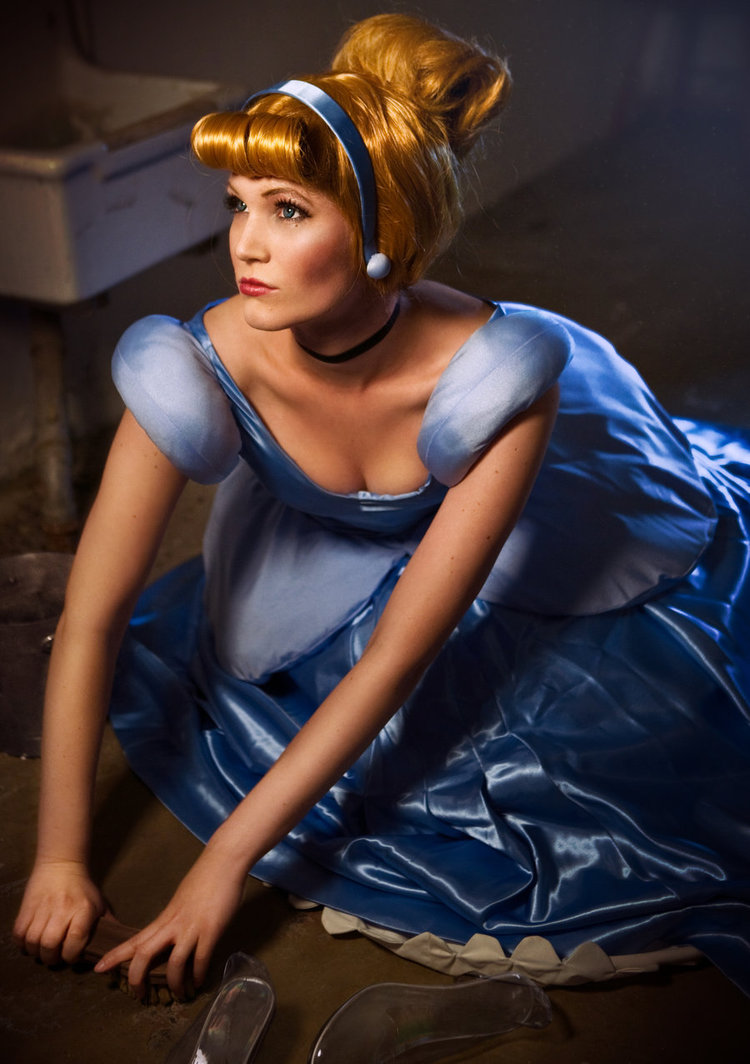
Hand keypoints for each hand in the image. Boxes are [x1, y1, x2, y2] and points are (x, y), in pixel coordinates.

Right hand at [13, 858, 107, 966]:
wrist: (62, 864)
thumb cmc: (83, 888)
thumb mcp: (99, 903)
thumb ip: (108, 924)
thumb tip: (116, 943)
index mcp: (83, 909)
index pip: (75, 940)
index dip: (71, 955)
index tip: (71, 957)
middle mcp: (62, 909)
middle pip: (50, 944)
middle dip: (51, 958)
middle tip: (55, 956)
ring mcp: (43, 907)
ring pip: (33, 941)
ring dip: (36, 952)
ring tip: (42, 950)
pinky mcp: (27, 906)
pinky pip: (19, 932)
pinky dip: (22, 942)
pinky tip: (31, 941)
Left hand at [94, 844, 246, 1000]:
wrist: (223, 862)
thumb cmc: (204, 878)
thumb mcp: (181, 900)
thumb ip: (173, 919)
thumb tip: (169, 935)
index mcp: (164, 918)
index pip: (134, 940)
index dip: (115, 956)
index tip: (99, 969)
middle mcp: (173, 924)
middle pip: (144, 954)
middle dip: (137, 978)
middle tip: (138, 995)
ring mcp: (192, 928)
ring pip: (174, 963)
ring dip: (174, 983)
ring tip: (179, 995)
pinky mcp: (211, 930)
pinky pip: (201, 959)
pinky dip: (198, 974)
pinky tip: (199, 981)